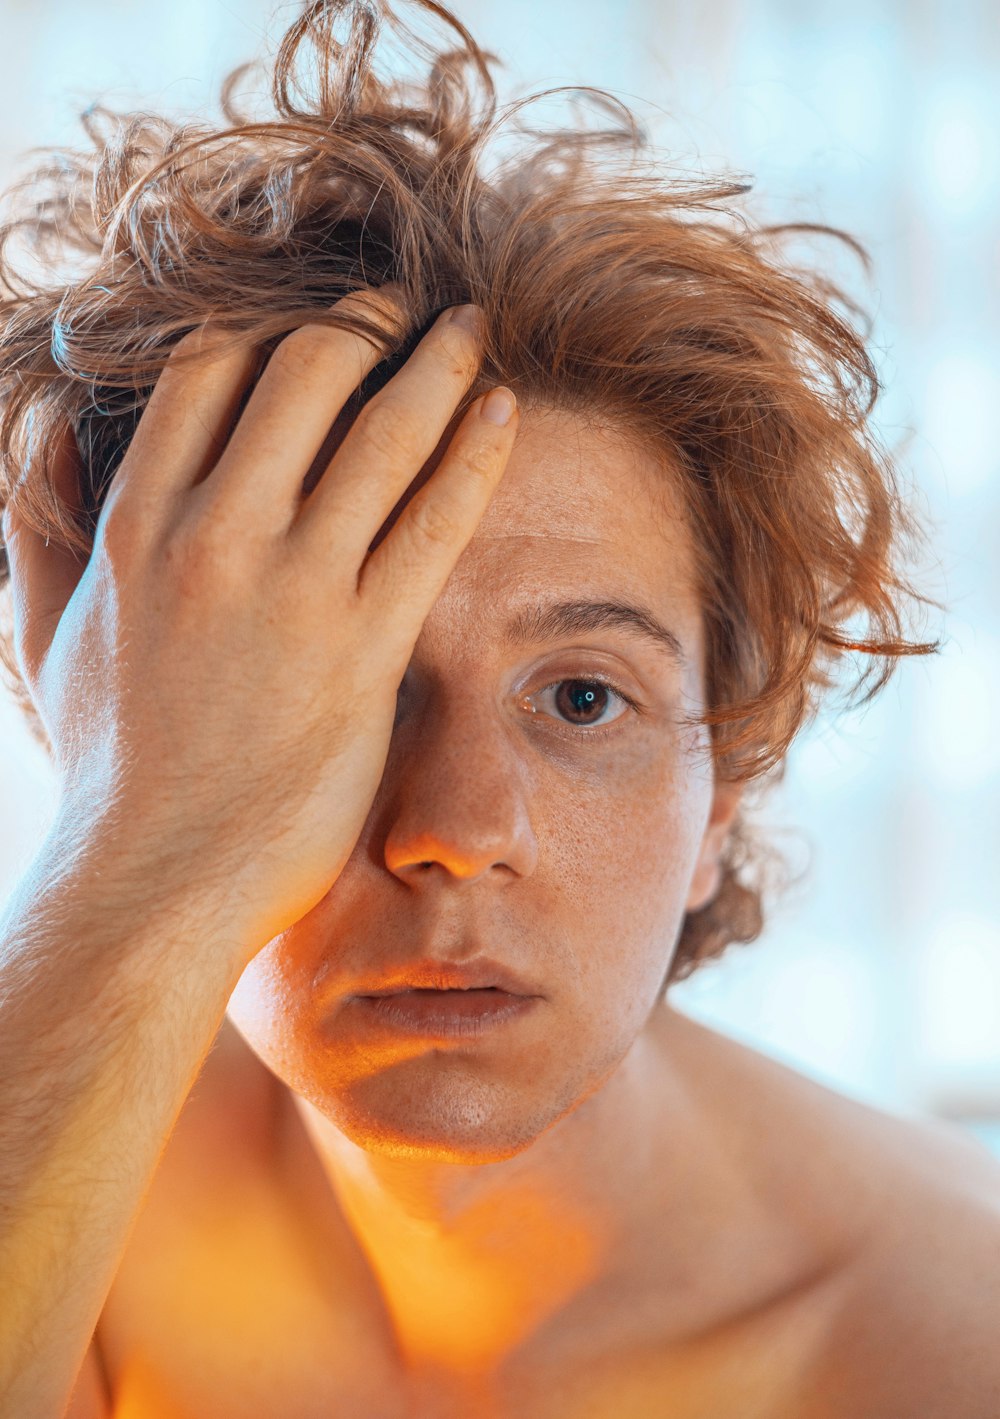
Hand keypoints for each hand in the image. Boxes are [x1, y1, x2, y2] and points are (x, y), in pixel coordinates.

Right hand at [1, 290, 517, 965]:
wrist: (157, 879)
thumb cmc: (110, 764)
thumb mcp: (46, 629)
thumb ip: (41, 518)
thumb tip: (43, 420)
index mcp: (137, 522)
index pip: (211, 368)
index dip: (272, 326)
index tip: (315, 321)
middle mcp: (215, 535)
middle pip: (306, 371)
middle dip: (367, 322)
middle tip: (408, 310)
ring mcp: (294, 589)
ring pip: (384, 430)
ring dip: (440, 364)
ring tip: (474, 333)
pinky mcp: (364, 646)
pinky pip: (434, 519)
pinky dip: (477, 450)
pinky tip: (506, 410)